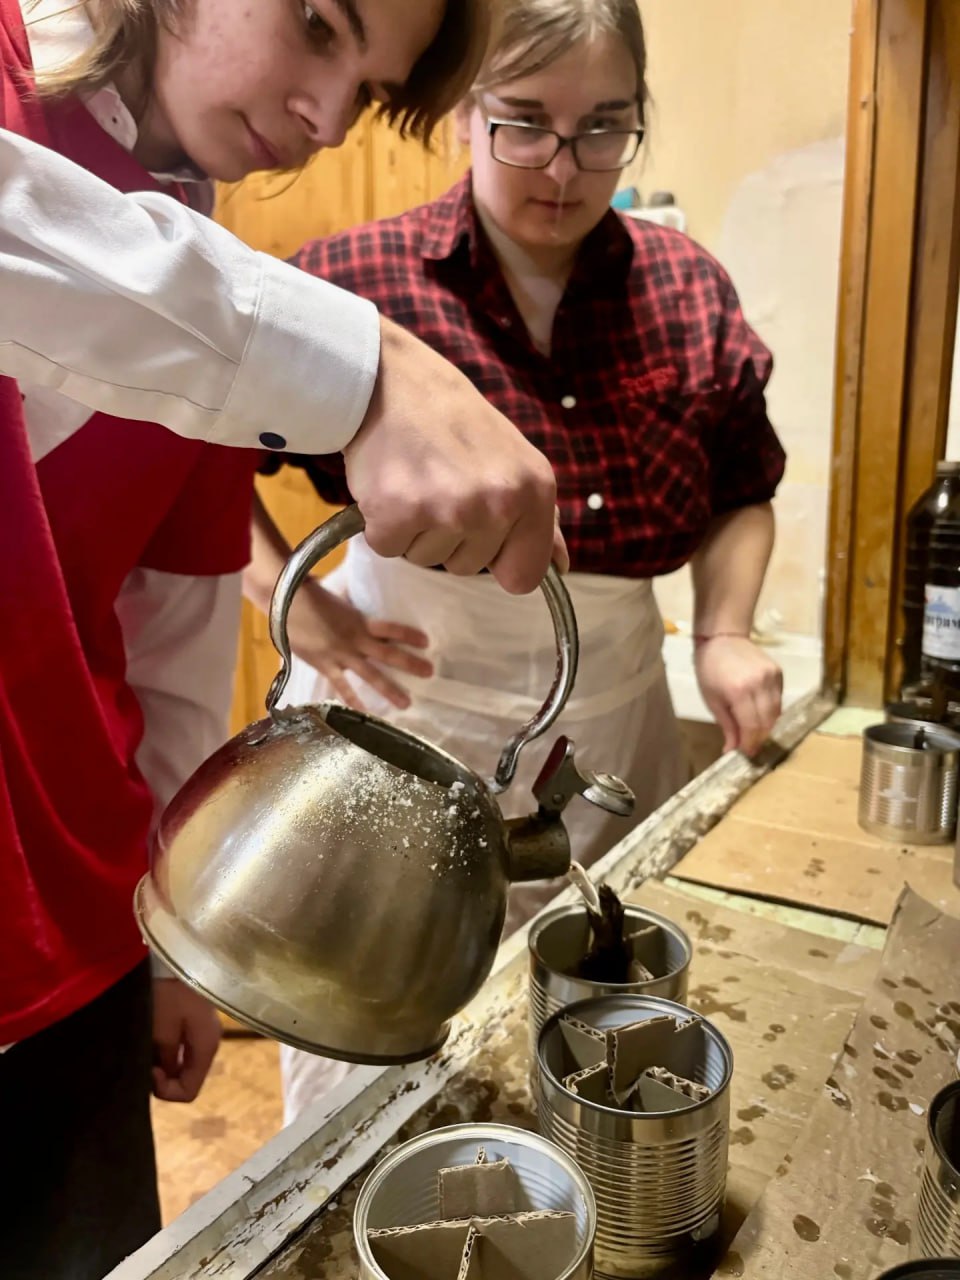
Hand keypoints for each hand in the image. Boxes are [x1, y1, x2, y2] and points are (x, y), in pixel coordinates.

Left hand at [152, 979, 221, 1102]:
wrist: (178, 954)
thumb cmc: (169, 991)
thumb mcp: (161, 1028)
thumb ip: (165, 1058)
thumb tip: (163, 1075)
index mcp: (206, 1047)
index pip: (189, 1091)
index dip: (165, 1090)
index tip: (149, 1071)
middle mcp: (209, 1042)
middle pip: (186, 1077)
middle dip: (162, 1076)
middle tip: (144, 1060)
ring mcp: (203, 1030)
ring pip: (182, 1062)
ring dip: (162, 1061)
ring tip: (145, 1045)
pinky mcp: (194, 1019)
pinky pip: (181, 1046)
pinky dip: (165, 1048)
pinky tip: (152, 1034)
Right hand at [289, 578, 432, 709]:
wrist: (284, 603)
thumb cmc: (309, 595)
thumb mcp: (338, 598)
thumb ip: (351, 606)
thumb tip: (359, 600)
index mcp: (360, 620)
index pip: (392, 629)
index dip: (410, 635)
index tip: (427, 642)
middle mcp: (355, 639)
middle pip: (389, 654)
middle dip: (410, 664)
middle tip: (429, 672)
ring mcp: (341, 655)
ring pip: (371, 676)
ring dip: (390, 689)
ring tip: (406, 703)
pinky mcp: (326, 666)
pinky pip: (343, 688)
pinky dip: (354, 701)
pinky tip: (366, 714)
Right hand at [343, 316, 568, 594]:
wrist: (393, 382)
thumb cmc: (456, 424)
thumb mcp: (515, 462)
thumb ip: (540, 520)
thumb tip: (561, 565)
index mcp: (535, 491)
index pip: (525, 577)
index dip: (499, 559)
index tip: (482, 529)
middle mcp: (497, 503)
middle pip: (468, 568)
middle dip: (451, 537)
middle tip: (440, 485)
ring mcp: (447, 509)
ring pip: (427, 560)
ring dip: (417, 530)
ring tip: (417, 481)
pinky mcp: (397, 513)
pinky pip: (389, 548)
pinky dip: (383, 524)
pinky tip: (391, 484)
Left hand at [693, 636, 782, 756]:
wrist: (722, 638)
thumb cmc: (709, 670)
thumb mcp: (712, 700)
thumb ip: (727, 725)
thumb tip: (733, 750)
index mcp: (739, 691)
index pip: (752, 726)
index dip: (751, 743)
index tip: (746, 754)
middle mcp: (760, 683)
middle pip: (767, 721)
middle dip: (759, 737)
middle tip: (750, 746)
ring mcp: (772, 676)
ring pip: (776, 712)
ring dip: (766, 726)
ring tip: (754, 732)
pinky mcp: (779, 672)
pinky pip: (779, 699)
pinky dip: (771, 711)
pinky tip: (759, 713)